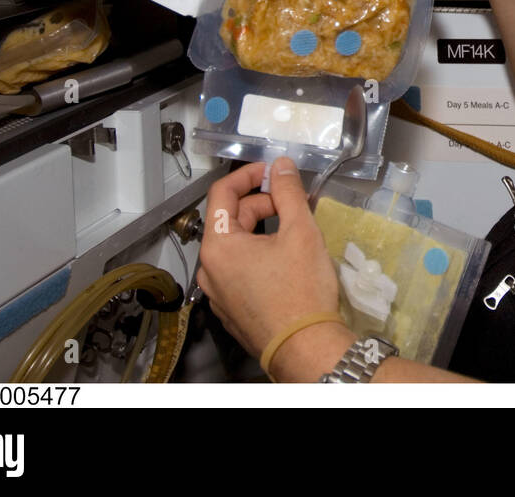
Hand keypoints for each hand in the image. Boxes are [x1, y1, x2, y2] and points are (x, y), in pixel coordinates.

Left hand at [196, 157, 346, 368]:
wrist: (305, 348)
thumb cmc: (301, 290)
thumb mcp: (300, 232)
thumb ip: (288, 192)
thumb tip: (281, 166)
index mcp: (218, 246)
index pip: (222, 193)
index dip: (249, 175)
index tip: (273, 171)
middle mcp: (209, 268)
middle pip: (230, 219)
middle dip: (262, 205)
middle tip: (295, 204)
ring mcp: (218, 292)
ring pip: (236, 246)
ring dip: (261, 231)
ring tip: (294, 232)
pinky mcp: (230, 309)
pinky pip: (239, 270)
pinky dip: (258, 256)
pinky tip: (285, 262)